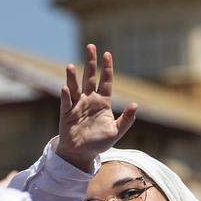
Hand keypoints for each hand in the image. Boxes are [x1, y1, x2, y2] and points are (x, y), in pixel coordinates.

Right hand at [55, 44, 136, 171]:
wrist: (82, 153)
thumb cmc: (99, 142)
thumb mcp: (116, 132)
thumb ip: (127, 120)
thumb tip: (135, 105)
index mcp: (103, 102)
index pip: (105, 81)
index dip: (106, 68)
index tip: (107, 54)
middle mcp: (89, 99)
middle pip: (89, 77)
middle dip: (90, 62)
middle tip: (90, 46)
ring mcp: (77, 105)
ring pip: (75, 87)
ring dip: (72, 76)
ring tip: (70, 66)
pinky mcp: (66, 113)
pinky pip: (66, 102)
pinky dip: (66, 96)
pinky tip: (65, 88)